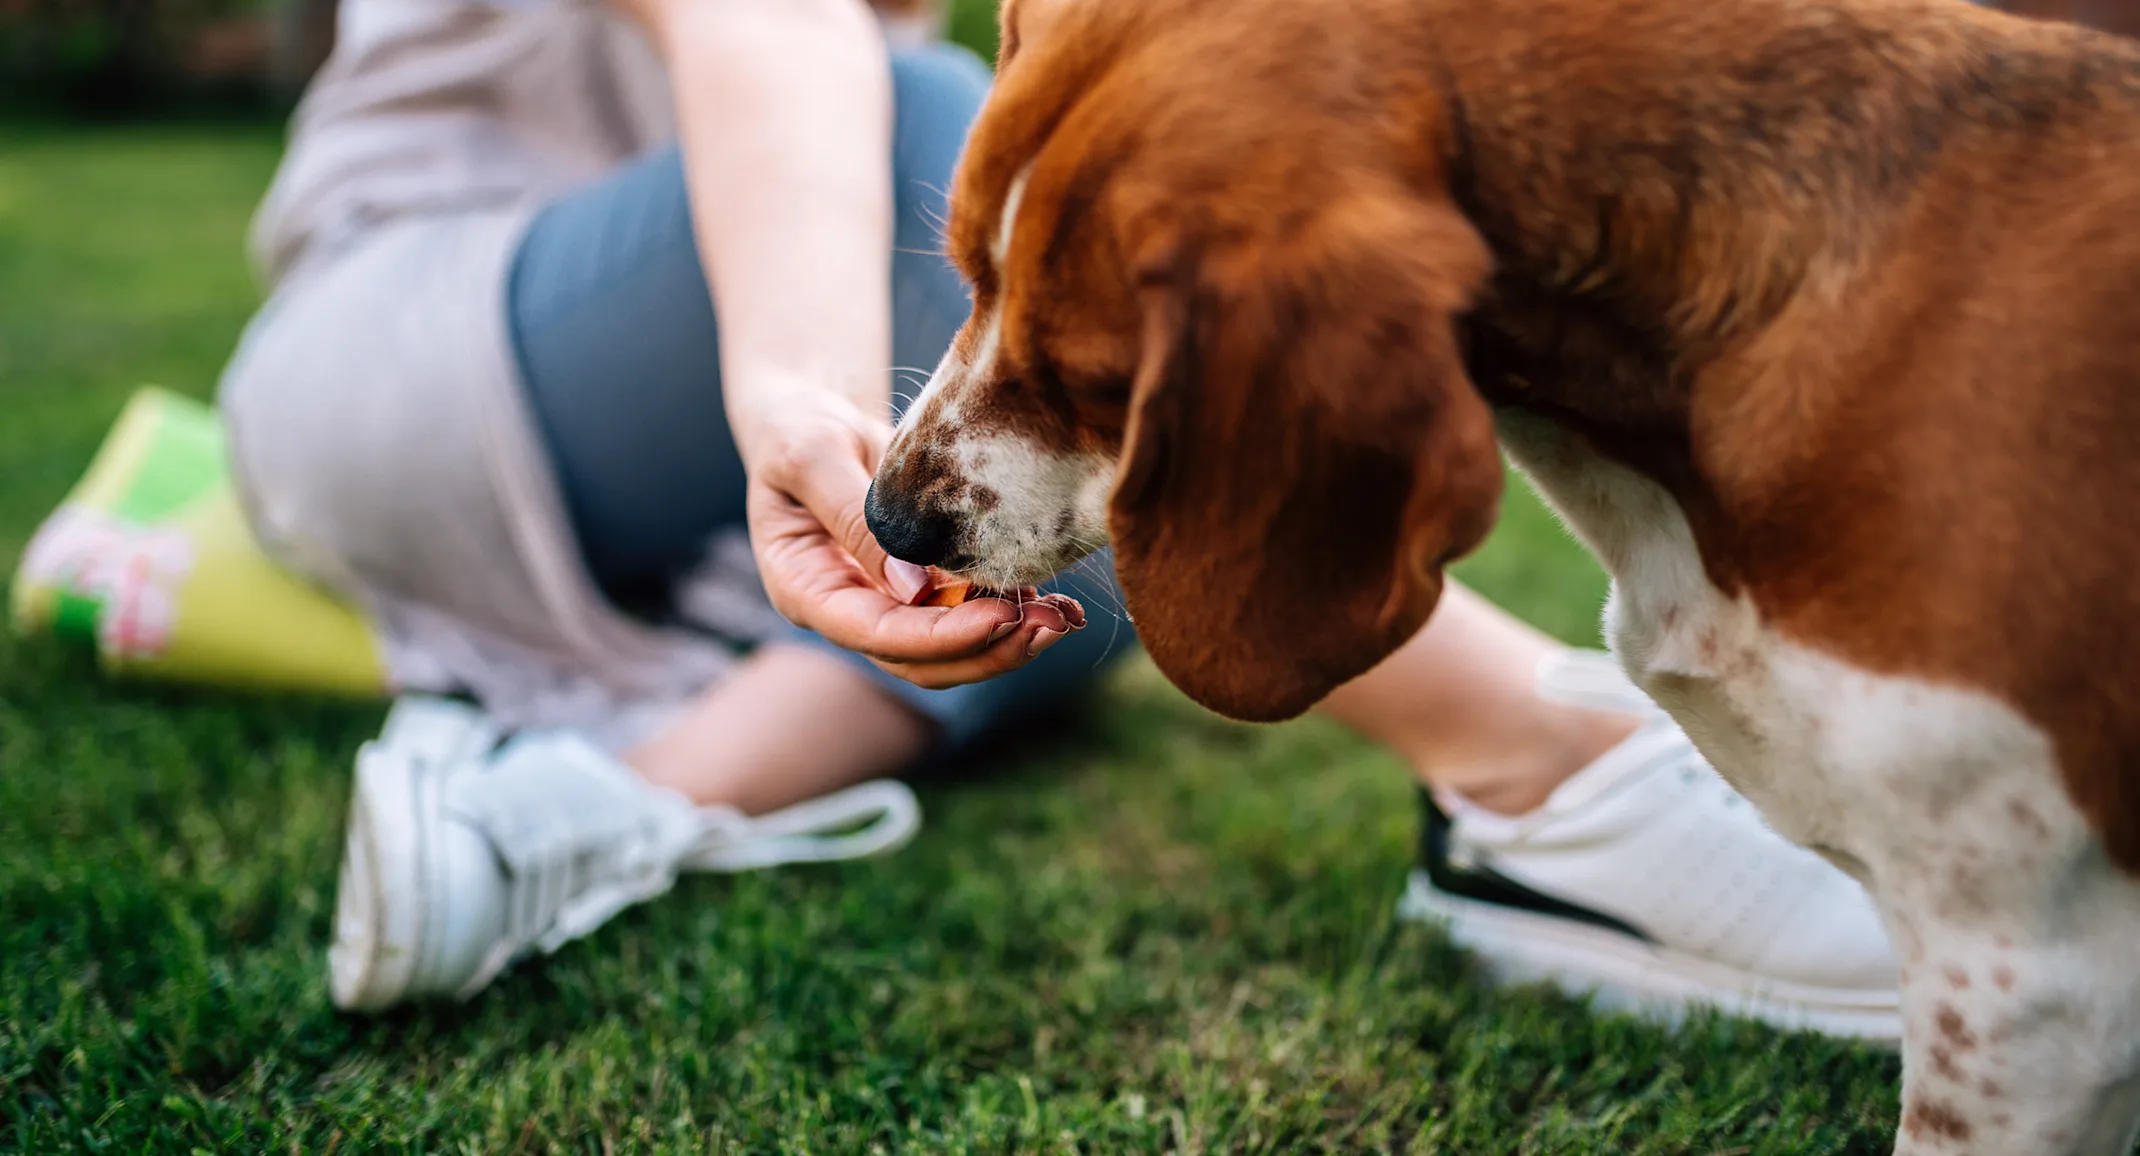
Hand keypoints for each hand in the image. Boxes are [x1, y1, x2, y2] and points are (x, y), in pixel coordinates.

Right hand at [740, 394, 1082, 688]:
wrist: (813, 417)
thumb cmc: (799, 427)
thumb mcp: (811, 456)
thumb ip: (852, 516)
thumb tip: (913, 588)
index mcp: (806, 590)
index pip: (877, 635)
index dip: (942, 636)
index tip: (1002, 615)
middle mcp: (847, 610)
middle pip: (920, 661)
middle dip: (988, 649)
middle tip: (1051, 624)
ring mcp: (884, 604)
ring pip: (950, 651)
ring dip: (1008, 641)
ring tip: (1064, 617)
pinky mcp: (920, 588)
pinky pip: (966, 616)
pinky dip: (1012, 613)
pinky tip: (1057, 601)